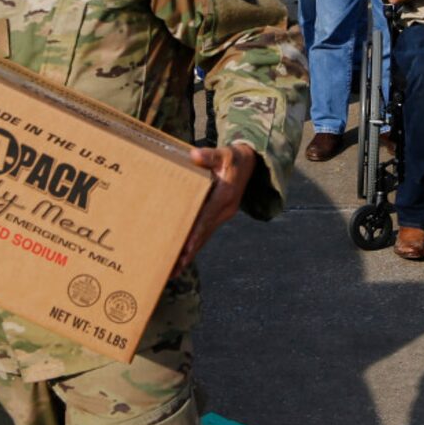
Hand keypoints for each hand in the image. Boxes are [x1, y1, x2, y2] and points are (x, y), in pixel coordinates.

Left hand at [174, 142, 257, 276]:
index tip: (185, 248)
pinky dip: (194, 245)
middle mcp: (225, 210)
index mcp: (225, 196)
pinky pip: (205, 233)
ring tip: (173, 271)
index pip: (207, 218)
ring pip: (204, 238)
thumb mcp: (224, 153)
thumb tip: (195, 155)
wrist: (250, 163)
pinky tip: (182, 256)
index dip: (195, 233)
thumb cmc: (233, 157)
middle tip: (173, 269)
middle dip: (189, 253)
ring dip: (190, 254)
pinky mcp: (219, 216)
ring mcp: (223, 215)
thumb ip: (210, 155)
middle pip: (204, 234)